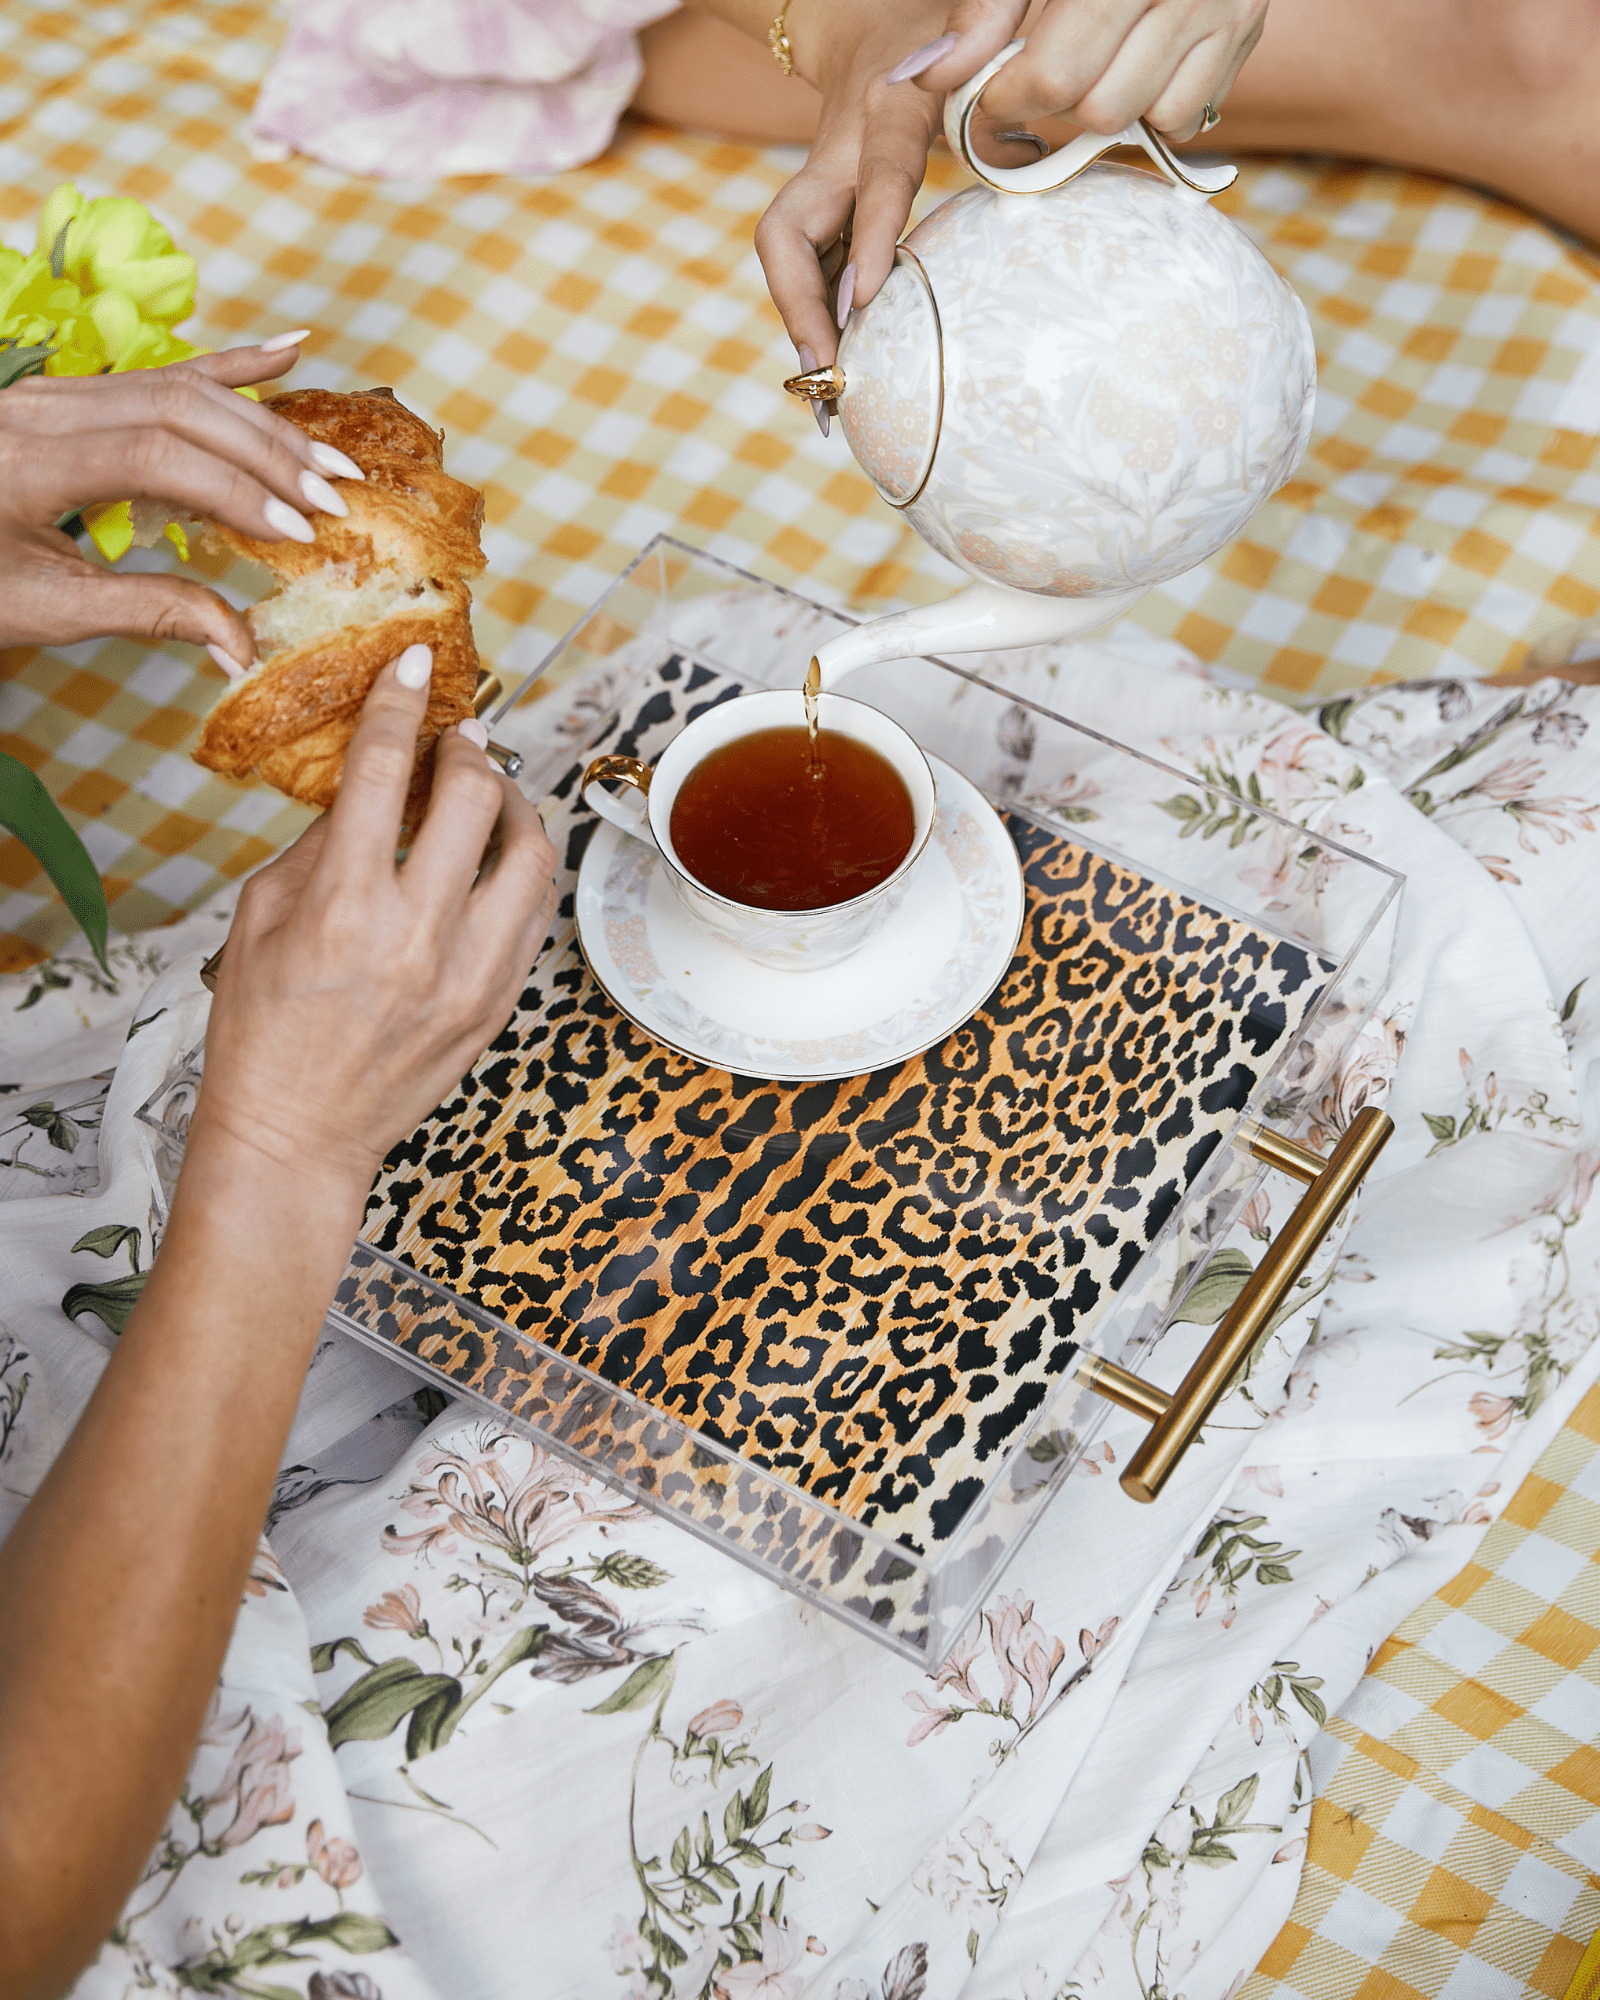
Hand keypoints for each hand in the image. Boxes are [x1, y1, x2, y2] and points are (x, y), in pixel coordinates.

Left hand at [0, 339, 362, 665]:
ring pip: (177, 385)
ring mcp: (55, 393)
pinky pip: (159, 371)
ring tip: (328, 461)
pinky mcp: (70, 395)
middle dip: (267, 453)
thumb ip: (149, 614)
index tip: (299, 534)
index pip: (156, 456)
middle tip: (334, 499)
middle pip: (180, 408)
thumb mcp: (45, 610)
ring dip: (263, 421)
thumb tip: (243, 646)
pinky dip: (230, 365)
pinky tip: (289, 353)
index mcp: (29, 462)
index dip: (236, 490)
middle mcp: (43, 410)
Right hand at [198, 645, 559, 1199]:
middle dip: (469, 750)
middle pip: (476, 801)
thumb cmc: (263, 1030)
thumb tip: (372, 782)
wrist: (298, 1135)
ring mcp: (470, 974)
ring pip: (531, 855)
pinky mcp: (498, 1003)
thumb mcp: (262, 919)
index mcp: (346, 907)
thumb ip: (321, 844)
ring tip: (491, 793)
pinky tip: (496, 861)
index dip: (402, 703)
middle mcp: (418, 936)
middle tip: (458, 738)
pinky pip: (534, 914)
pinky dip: (520, 872)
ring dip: (515, 808)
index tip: (414, 664)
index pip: (386, 774)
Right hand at [754, 0, 1265, 365]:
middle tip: (823, 372)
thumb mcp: (973, 19)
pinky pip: (810, 276)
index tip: (864, 299)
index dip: (867, 237)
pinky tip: (830, 376)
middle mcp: (836, 154)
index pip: (875, 179)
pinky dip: (816, 326)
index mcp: (884, 110)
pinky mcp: (822, 216)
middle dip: (800, 308)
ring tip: (824, 403)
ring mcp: (821, 188)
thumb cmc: (934, 24)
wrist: (863, 23)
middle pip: (788, 238)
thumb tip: (1022, 123)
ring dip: (803, 332)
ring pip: (792, 267)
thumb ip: (991, 49)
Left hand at [910, 0, 1266, 139]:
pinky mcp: (1246, 32)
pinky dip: (1153, 107)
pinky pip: (1188, 115)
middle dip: (1055, 103)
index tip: (986, 90)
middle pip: (1099, 108)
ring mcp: (1225, 10)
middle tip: (1033, 77)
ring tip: (1086, 64)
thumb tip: (931, 77)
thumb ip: (984, 9)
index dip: (1006, 96)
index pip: (1054, 76)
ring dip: (1104, 107)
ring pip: (1146, 118)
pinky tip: (1132, 65)